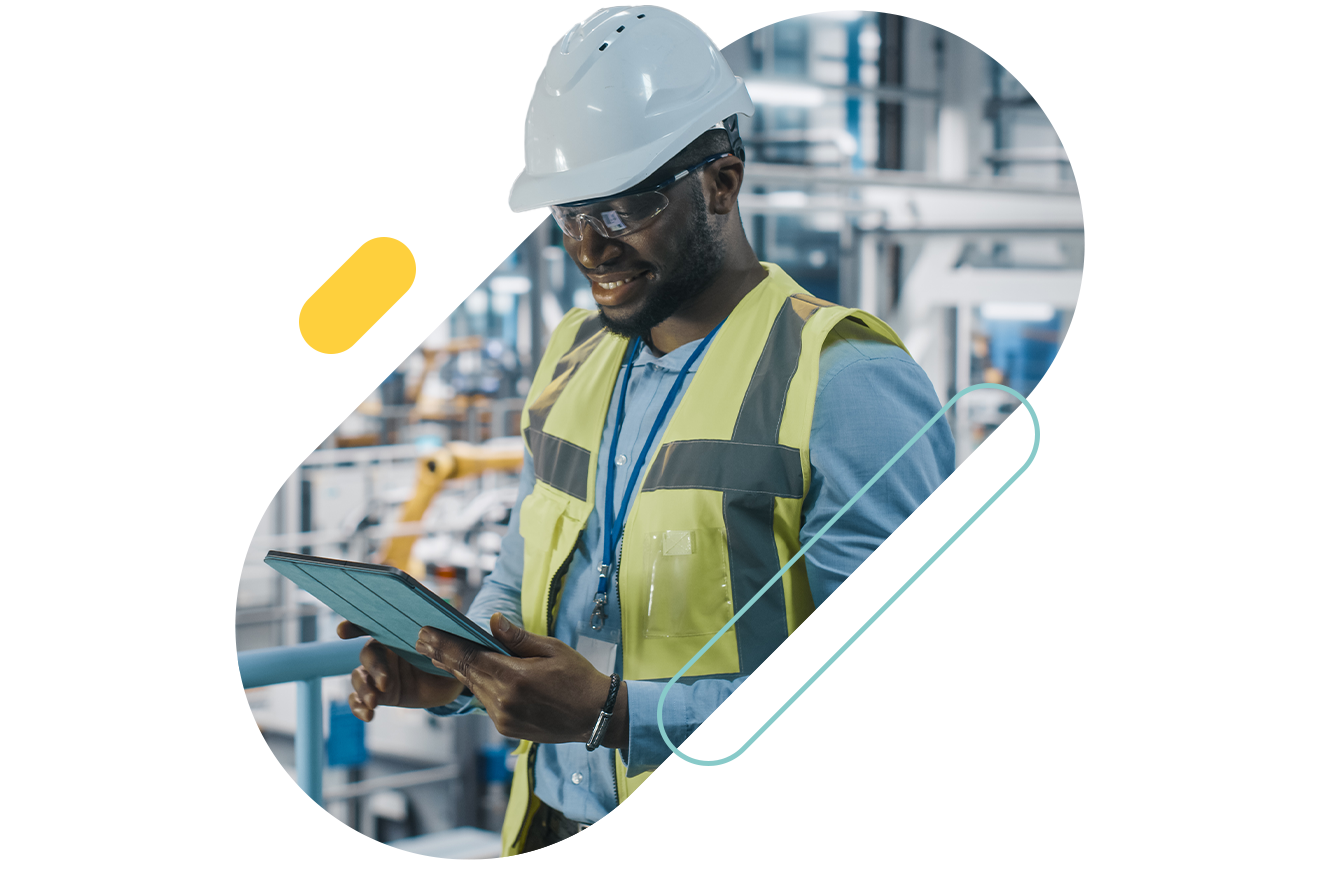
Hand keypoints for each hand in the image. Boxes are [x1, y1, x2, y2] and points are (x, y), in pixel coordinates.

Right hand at [337, 621, 465, 721]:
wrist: (451, 681)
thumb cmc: (449, 654)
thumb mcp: (450, 645)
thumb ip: (441, 640)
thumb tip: (435, 637)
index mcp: (397, 633)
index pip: (372, 625)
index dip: (355, 626)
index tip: (342, 631)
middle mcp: (384, 651)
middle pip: (367, 655)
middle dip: (373, 668)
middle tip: (385, 683)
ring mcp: (379, 674)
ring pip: (359, 678)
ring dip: (363, 690)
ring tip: (373, 702)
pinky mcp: (380, 694)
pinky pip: (360, 700)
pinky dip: (359, 707)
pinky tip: (368, 715)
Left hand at [416, 613, 628, 747]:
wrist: (595, 715)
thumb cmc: (577, 677)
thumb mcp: (552, 649)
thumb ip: (518, 638)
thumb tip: (493, 620)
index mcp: (514, 678)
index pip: (468, 657)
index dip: (444, 645)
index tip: (425, 633)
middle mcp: (503, 701)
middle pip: (465, 674)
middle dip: (443, 655)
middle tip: (423, 640)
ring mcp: (503, 718)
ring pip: (474, 688)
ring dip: (460, 671)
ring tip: (440, 654)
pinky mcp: (506, 728)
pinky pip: (486, 702)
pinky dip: (479, 686)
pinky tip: (473, 674)